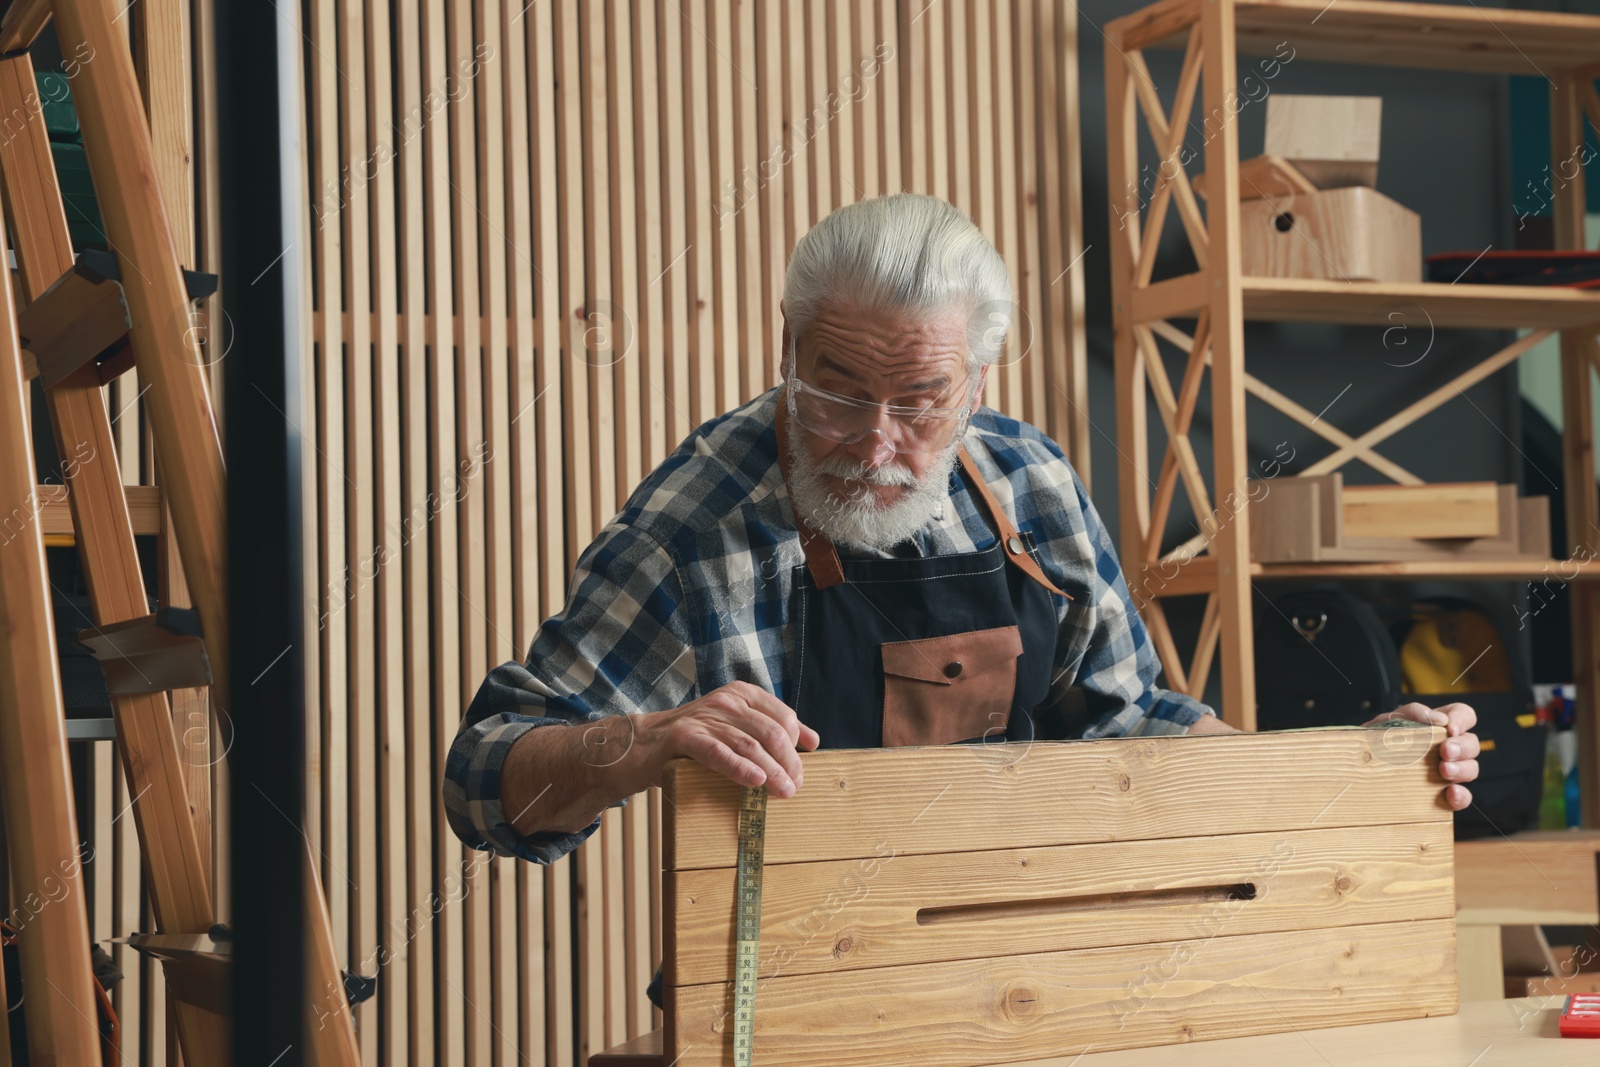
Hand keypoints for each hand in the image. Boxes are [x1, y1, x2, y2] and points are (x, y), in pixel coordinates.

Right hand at [642, 681, 819, 797]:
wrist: (646, 743)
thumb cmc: (698, 738)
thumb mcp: (737, 725)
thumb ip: (773, 728)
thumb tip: (813, 741)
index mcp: (743, 694)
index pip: (783, 717)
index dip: (796, 746)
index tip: (800, 771)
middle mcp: (727, 701)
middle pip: (771, 733)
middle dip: (788, 763)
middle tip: (794, 787)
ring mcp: (706, 718)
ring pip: (750, 746)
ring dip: (772, 772)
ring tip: (784, 792)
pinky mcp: (686, 737)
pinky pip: (719, 754)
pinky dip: (740, 768)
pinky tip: (756, 781)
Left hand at [1365, 702, 1478, 810]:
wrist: (1353, 771)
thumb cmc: (1374, 742)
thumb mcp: (1387, 721)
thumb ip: (1411, 713)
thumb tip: (1438, 719)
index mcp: (1436, 726)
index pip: (1463, 715)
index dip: (1462, 719)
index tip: (1450, 728)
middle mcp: (1447, 749)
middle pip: (1471, 743)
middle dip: (1461, 746)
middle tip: (1445, 751)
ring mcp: (1447, 773)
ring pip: (1471, 769)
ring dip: (1462, 768)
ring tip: (1444, 771)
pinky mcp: (1442, 796)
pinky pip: (1462, 797)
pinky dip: (1461, 796)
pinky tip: (1451, 793)